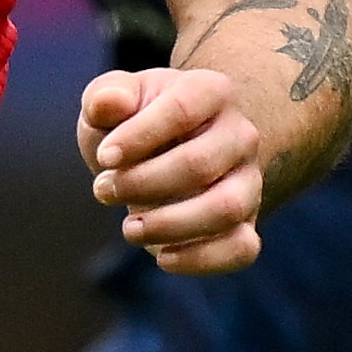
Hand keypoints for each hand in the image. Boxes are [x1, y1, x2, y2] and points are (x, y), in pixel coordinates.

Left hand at [79, 61, 273, 270]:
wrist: (167, 151)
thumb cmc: (136, 122)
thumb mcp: (115, 99)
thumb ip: (105, 96)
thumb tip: (108, 104)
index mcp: (211, 91)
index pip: (181, 110)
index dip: (138, 137)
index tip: (104, 158)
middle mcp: (241, 135)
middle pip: (199, 164)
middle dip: (142, 183)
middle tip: (103, 190)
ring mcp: (249, 181)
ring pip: (226, 209)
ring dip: (169, 225)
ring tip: (129, 227)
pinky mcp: (246, 222)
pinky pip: (243, 248)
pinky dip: (202, 259)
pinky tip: (162, 257)